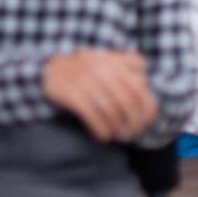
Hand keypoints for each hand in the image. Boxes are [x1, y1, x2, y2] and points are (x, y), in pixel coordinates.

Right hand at [42, 50, 158, 142]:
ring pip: (111, 111)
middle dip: (134, 122)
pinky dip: (101, 130)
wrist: (49, 70)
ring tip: (120, 137)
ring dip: (118, 129)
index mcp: (112, 62)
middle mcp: (100, 69)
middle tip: (134, 134)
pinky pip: (92, 116)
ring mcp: (84, 81)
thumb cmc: (84, 69)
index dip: (148, 106)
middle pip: (127, 101)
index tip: (149, 121)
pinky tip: (103, 136)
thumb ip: (128, 62)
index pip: (139, 86)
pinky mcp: (71, 94)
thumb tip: (147, 78)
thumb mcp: (105, 59)